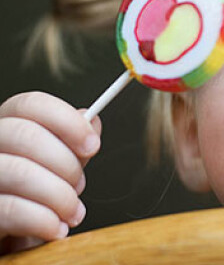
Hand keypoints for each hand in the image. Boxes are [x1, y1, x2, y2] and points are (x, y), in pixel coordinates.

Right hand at [0, 92, 101, 253]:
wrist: (10, 243)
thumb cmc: (32, 197)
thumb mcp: (55, 167)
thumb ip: (72, 144)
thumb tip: (92, 121)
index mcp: (7, 127)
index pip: (31, 104)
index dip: (67, 120)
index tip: (92, 144)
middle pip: (26, 134)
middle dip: (66, 163)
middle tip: (79, 184)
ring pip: (20, 171)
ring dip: (60, 195)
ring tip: (72, 212)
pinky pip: (11, 209)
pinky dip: (44, 220)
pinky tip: (56, 227)